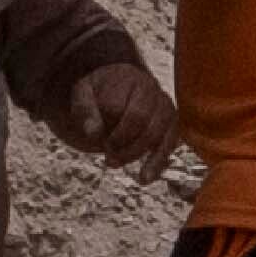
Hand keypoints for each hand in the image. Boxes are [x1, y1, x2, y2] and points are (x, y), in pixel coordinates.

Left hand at [63, 56, 178, 168]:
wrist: (119, 89)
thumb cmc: (98, 92)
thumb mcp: (83, 93)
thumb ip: (85, 109)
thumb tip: (93, 133)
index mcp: (130, 77)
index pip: (118, 106)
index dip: (106, 126)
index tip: (94, 137)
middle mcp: (153, 89)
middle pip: (142, 121)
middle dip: (122, 143)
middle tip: (105, 155)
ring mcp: (166, 107)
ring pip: (158, 135)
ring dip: (135, 154)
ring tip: (112, 164)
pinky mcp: (172, 125)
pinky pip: (170, 145)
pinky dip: (158, 163)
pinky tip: (143, 179)